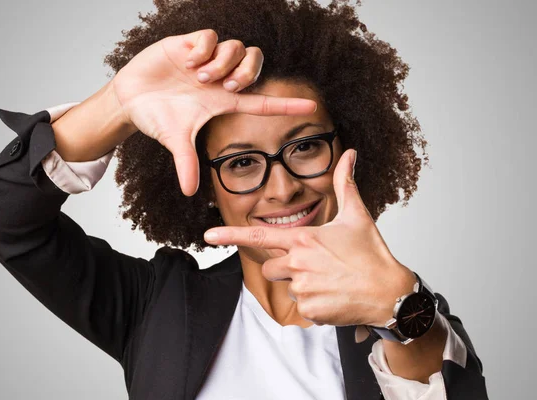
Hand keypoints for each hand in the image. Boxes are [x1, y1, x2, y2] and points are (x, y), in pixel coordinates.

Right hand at [111, 29, 317, 195]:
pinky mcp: (188, 44)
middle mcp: (220, 79)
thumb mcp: (175, 141)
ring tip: (199, 77)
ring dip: (223, 63)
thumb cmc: (157, 118)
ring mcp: (206, 59)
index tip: (311, 106)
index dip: (286, 105)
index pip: (262, 102)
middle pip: (255, 64)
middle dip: (247, 73)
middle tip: (227, 86)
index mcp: (223, 101)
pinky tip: (188, 62)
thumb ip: (186, 163)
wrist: (130, 99)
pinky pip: (210, 36)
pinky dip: (204, 49)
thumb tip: (190, 193)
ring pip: (236, 47)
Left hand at [203, 149, 416, 327]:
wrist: (389, 292)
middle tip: (317, 266)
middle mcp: (298, 264)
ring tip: (330, 280)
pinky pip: (302, 306)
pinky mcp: (310, 311)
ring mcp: (303, 288)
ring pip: (288, 287)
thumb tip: (351, 154)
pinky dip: (315, 303)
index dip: (230, 236)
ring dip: (303, 285)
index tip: (208, 237)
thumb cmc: (372, 254)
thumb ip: (345, 184)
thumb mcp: (357, 216)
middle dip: (286, 268)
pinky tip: (335, 296)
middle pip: (271, 268)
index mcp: (303, 239)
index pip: (259, 238)